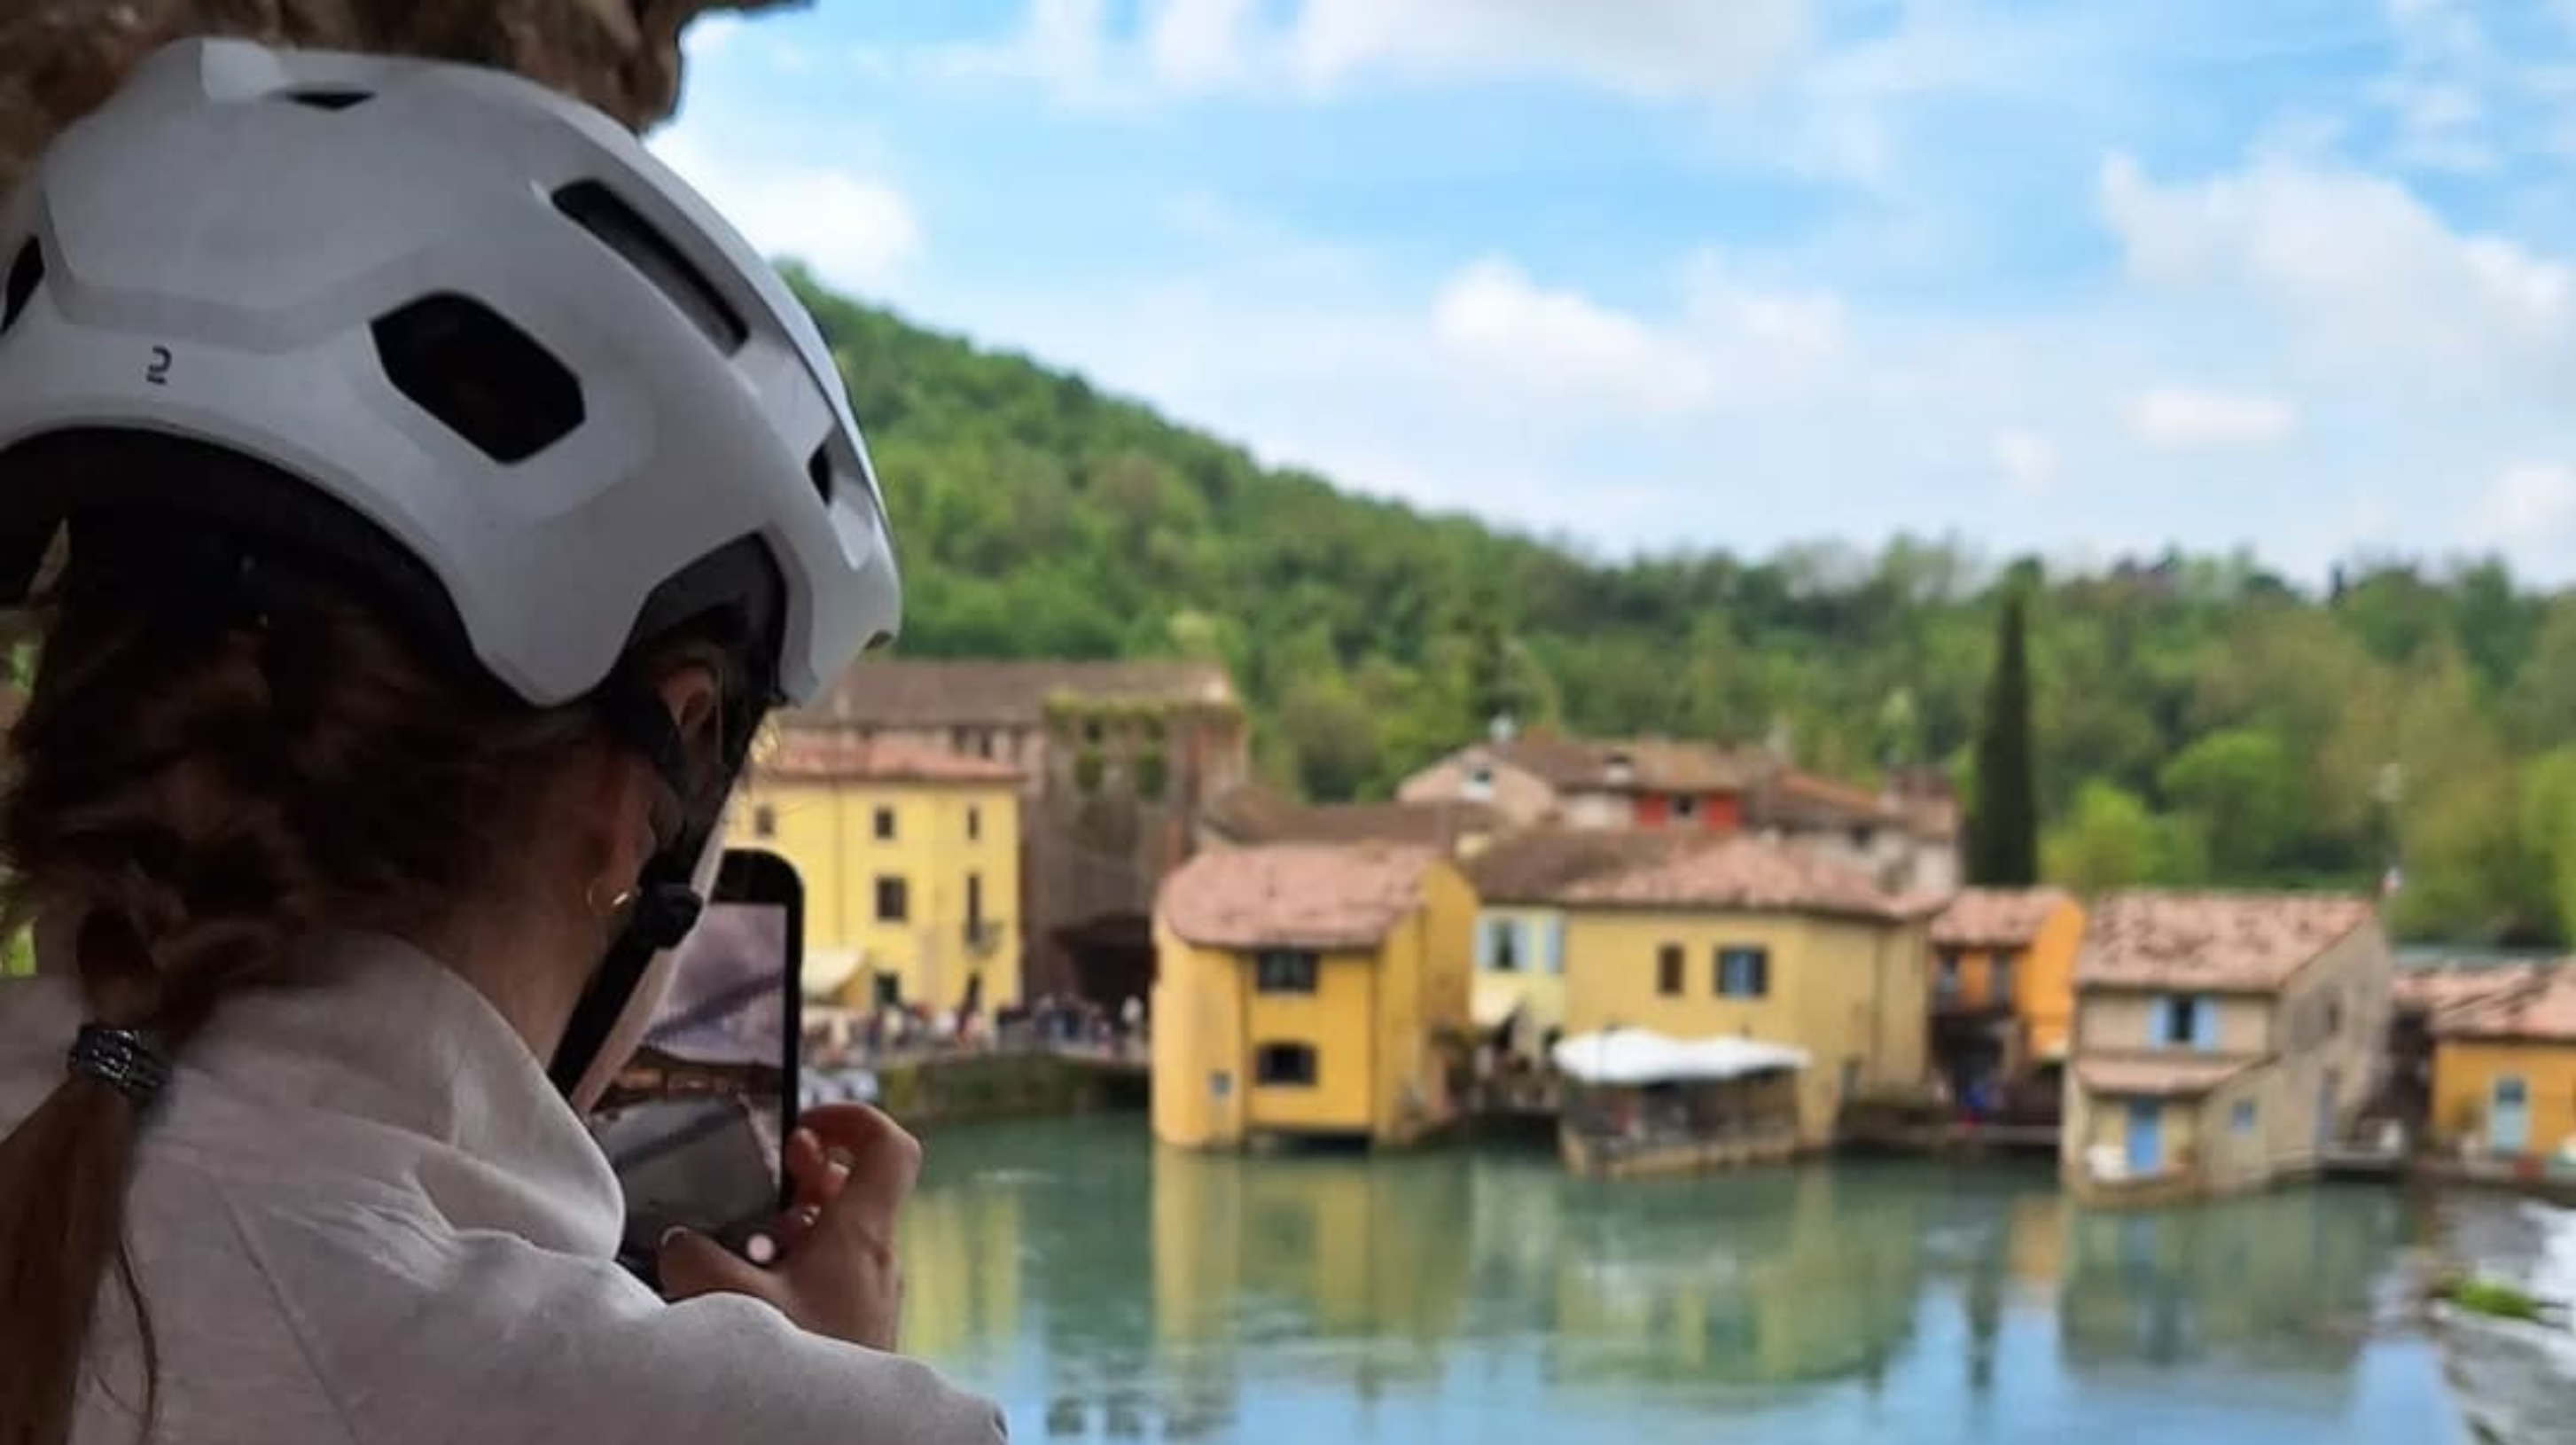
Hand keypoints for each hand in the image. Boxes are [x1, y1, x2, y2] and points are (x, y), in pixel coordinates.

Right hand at [658, 1103, 918, 1351]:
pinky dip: (795, 1269)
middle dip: (810, 1172)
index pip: (890, 1147)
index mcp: (863, 1235)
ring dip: (797, 1225)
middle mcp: (877, 1260)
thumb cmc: (797, 1368)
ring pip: (841, 1235)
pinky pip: (832, 1278)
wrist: (831, 1438)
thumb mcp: (723, 1299)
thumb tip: (679, 1245)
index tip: (802, 1125)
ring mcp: (870, 1297)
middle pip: (858, 1188)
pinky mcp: (857, 1331)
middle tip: (771, 1174)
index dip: (851, 1120)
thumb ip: (692, 1256)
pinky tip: (752, 1292)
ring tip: (750, 1238)